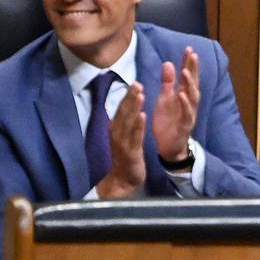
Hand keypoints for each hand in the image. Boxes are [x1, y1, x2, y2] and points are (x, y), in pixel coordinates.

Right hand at [97, 82, 146, 198]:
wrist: (123, 178)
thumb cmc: (126, 153)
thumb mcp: (124, 134)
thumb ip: (125, 119)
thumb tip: (127, 102)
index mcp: (116, 127)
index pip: (122, 108)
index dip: (128, 95)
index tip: (134, 82)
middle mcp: (117, 132)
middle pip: (124, 112)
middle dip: (130, 97)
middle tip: (137, 82)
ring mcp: (122, 142)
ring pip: (128, 122)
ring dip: (134, 108)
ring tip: (140, 94)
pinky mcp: (130, 151)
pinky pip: (135, 136)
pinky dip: (138, 126)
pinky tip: (143, 116)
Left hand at [153, 47, 199, 163]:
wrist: (169, 146)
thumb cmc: (168, 121)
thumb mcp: (165, 99)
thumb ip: (167, 83)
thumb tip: (168, 62)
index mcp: (183, 94)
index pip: (188, 76)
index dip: (188, 63)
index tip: (189, 49)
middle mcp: (189, 102)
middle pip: (193, 83)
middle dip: (193, 69)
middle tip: (192, 55)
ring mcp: (189, 113)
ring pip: (192, 97)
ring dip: (189, 84)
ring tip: (185, 72)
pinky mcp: (185, 125)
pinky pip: (187, 114)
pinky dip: (185, 104)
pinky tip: (181, 95)